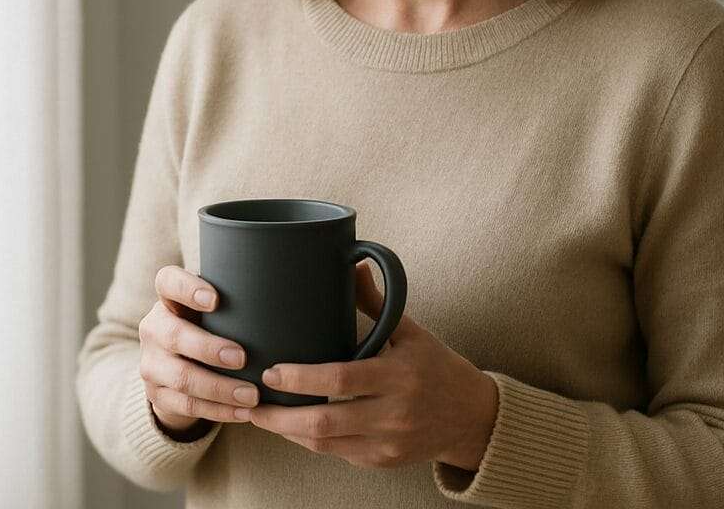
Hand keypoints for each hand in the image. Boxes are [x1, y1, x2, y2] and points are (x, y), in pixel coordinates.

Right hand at [138, 264, 259, 432]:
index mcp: (168, 298)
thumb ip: (234, 297)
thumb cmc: (211, 324)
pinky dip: (219, 411)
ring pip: (182, 377)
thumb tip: (281, 291)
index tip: (216, 300)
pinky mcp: (157, 395)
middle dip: (209, 348)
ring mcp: (151, 363)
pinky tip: (244, 412)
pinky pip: (187, 406)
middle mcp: (153, 327)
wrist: (178, 363)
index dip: (188, 289)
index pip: (168, 282)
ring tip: (252, 394)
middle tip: (242, 357)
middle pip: (174, 335)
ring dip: (219, 388)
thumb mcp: (214, 307)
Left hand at [245, 260, 498, 470]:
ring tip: (259, 416)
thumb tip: (353, 261)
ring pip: (326, 444)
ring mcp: (387, 443)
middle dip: (282, 415)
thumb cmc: (436, 366)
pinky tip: (290, 427)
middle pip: (326, 421)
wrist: (472, 417)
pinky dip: (310, 442)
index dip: (302, 378)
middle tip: (251, 401)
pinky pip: (337, 454)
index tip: (272, 371)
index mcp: (398, 374)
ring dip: (288, 432)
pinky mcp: (382, 462)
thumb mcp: (410, 330)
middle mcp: (393, 413)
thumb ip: (376, 301)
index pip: (341, 380)